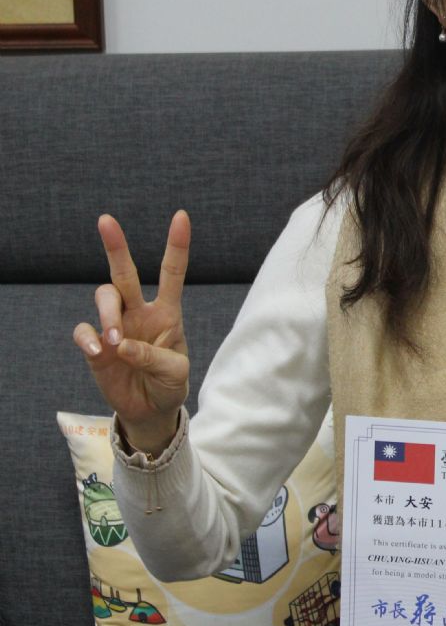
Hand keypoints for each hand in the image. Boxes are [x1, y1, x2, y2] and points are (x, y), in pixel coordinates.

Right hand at [72, 212, 191, 455]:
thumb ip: (153, 357)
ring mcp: (114, 326)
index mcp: (167, 313)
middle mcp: (138, 312)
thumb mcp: (174, 372)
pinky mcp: (95, 345)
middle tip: (106, 220)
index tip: (181, 216)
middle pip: (124, 272)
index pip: (172, 273)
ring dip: (107, 313)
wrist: (150, 409)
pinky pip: (84, 330)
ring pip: (103, 296)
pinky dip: (88, 337)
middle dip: (116, 245)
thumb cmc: (169, 384)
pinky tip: (98, 351)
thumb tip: (120, 343)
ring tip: (114, 339)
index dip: (176, 245)